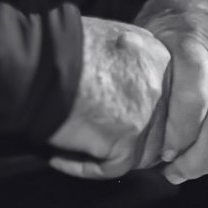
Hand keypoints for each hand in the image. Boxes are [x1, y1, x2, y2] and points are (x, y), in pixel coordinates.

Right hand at [47, 16, 171, 178]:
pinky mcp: (126, 142)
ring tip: (76, 145)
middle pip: (163, 130)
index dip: (149, 116)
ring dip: (111, 155)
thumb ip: (134, 63)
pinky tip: (61, 156)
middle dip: (136, 141)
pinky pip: (112, 169)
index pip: (171, 100)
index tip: (126, 123)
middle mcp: (161, 86)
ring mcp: (147, 116)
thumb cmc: (60, 45)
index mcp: (159, 57)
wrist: (36, 59)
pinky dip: (84, 166)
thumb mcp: (111, 38)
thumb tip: (137, 91)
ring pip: (142, 154)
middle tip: (104, 142)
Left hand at [135, 0, 207, 183]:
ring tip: (196, 170)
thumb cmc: (178, 22)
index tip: (164, 149)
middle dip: (202, 154)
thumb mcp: (153, 32)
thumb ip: (148, 70)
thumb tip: (128, 120)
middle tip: (178, 171)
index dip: (181, 126)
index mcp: (195, 36)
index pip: (195, 87)